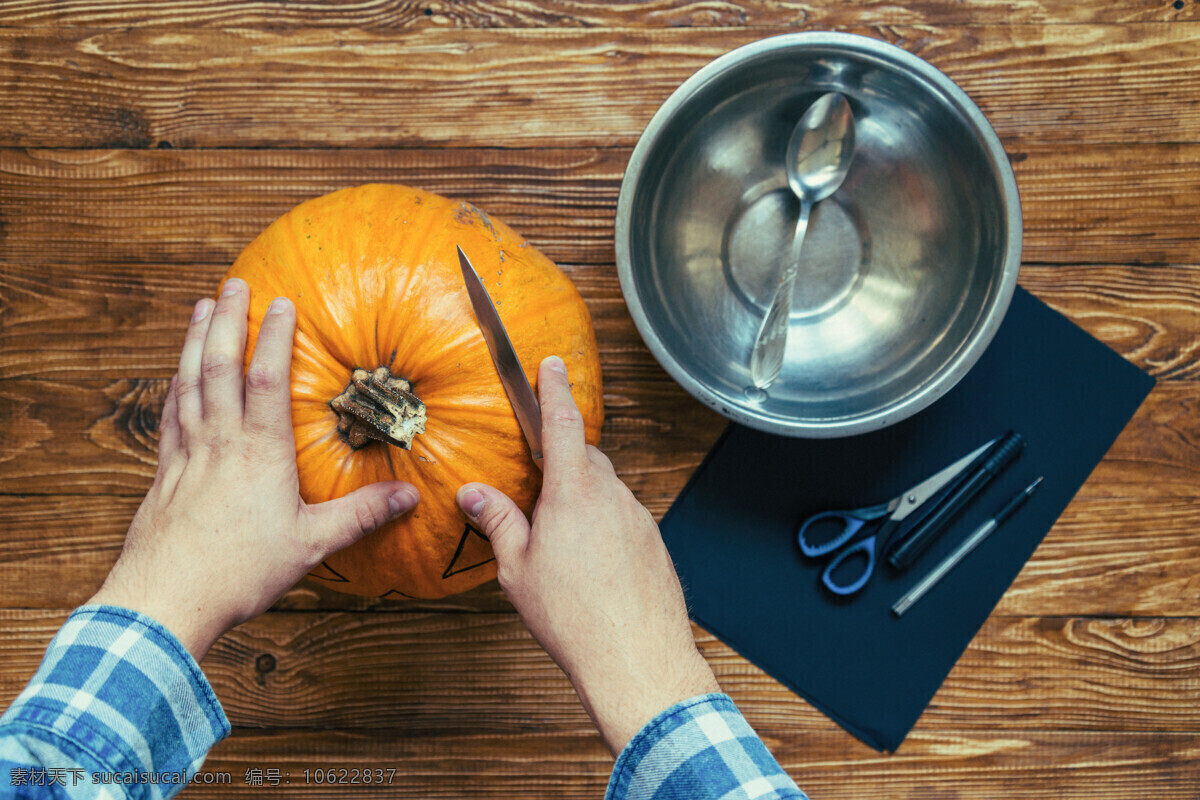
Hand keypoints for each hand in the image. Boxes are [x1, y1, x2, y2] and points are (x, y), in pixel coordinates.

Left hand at [89, 279, 419, 659]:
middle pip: (219, 367)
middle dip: (228, 321)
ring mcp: (185, 456)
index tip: (281, 301)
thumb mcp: (312, 544)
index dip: (273, 335)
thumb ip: (361, 515)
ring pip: (187, 384)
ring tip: (201, 309)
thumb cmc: (240, 572)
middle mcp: (219, 443)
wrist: (166, 601)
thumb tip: (411, 496)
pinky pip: (169, 417)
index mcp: (258, 453)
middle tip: (234, 284)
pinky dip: (174, 387)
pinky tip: (175, 377)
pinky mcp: (163, 475)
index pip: (266, 378)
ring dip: (195, 342)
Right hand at [456, 356, 719, 754]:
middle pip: (586, 458)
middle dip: (563, 462)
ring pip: (606, 492)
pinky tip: (592, 565)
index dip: (554, 389)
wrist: (636, 657)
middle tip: (539, 490)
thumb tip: (472, 493)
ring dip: (583, 503)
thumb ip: (497, 522)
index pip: (562, 423)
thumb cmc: (573, 617)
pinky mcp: (654, 541)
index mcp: (573, 492)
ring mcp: (638, 518)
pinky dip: (605, 528)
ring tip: (563, 546)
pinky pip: (624, 519)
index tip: (551, 365)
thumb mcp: (517, 569)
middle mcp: (612, 496)